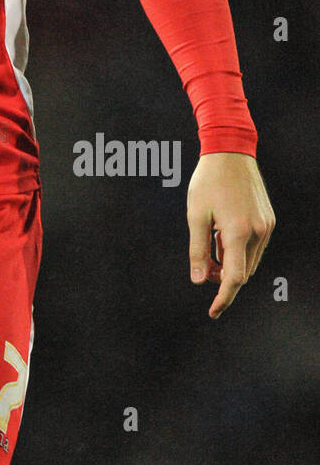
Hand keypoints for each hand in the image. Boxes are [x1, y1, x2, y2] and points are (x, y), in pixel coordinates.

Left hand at [187, 153, 274, 318]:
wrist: (230, 152)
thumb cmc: (207, 182)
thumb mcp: (195, 215)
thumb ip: (197, 250)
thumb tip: (198, 280)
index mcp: (237, 231)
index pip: (234, 278)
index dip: (224, 297)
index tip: (213, 311)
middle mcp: (257, 232)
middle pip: (242, 271)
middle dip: (222, 276)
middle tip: (203, 264)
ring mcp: (266, 226)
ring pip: (249, 260)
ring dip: (231, 261)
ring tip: (212, 240)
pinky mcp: (268, 220)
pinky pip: (254, 246)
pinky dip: (239, 248)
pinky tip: (224, 231)